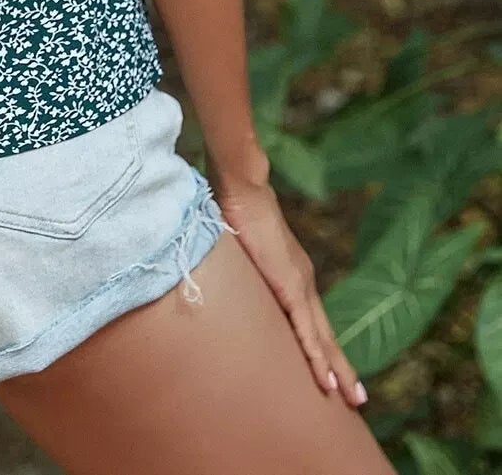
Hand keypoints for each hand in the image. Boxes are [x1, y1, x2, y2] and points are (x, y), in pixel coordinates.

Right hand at [210, 173, 367, 410]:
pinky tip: (325, 378)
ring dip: (336, 368)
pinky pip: (306, 330)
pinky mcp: (289, 285)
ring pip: (322, 337)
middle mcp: (303, 280)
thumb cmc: (234, 208)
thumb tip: (227, 275)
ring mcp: (299, 283)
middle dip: (341, 366)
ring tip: (351, 398)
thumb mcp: (240, 247)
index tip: (335, 371)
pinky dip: (317, 356)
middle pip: (325, 333)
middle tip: (358, 400)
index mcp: (293, 272)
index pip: (313, 317)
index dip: (324, 345)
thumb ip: (241, 265)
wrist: (241, 185)